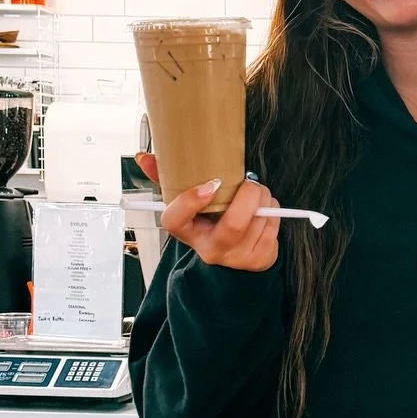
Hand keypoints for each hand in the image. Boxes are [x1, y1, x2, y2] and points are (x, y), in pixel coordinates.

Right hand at [135, 153, 278, 272]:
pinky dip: (272, 210)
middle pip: (234, 224)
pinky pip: (272, 226)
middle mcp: (211, 249)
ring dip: (264, 198)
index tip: (209, 184)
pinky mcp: (260, 259)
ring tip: (257, 194)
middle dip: (249, 194)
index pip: (175, 220)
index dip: (190, 201)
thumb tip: (144, 158)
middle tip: (250, 183)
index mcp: (187, 232)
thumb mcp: (188, 205)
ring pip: (259, 220)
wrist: (232, 257)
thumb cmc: (209, 224)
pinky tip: (263, 210)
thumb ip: (164, 179)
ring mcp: (236, 258)